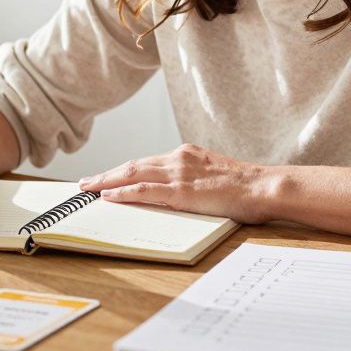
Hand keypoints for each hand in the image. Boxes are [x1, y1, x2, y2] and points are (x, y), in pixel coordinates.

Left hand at [78, 143, 274, 223]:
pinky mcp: (181, 190)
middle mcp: (179, 158)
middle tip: (86, 182)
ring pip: (133, 174)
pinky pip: (144, 190)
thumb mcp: (214, 176)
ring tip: (88, 188)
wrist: (264, 186)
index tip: (108, 176)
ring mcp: (179, 173)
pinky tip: (108, 196)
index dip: (124, 170)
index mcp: (187, 154)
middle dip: (107, 174)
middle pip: (133, 165)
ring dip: (107, 181)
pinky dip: (122, 192)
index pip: (147, 162)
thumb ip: (194, 180)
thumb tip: (179, 193)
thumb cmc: (246, 187)